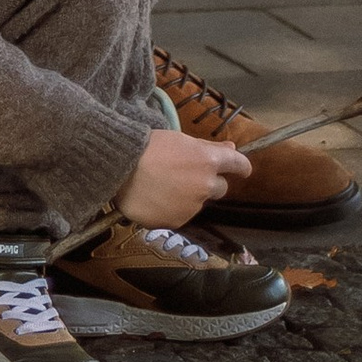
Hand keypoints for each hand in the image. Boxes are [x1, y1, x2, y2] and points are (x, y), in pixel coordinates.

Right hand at [116, 126, 249, 229]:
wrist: (120, 170)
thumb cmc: (147, 147)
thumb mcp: (179, 139)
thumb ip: (208, 147)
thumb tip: (232, 147)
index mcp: (208, 161)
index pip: (238, 164)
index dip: (241, 166)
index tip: (240, 169)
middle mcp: (206, 186)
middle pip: (221, 188)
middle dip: (209, 182)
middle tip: (187, 175)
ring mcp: (193, 207)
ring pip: (199, 202)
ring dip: (189, 195)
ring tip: (163, 185)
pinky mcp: (178, 222)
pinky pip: (181, 214)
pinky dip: (173, 208)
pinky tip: (156, 198)